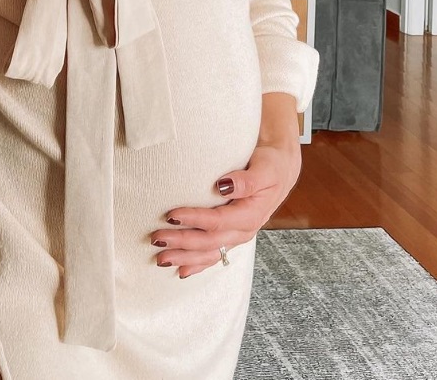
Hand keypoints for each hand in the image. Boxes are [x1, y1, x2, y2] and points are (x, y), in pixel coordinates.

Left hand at [150, 139, 301, 277]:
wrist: (280, 171)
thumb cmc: (271, 166)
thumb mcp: (264, 169)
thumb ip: (246, 180)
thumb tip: (224, 184)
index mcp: (250, 214)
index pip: (218, 221)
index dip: (194, 219)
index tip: (171, 214)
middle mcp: (244, 230)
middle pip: (209, 241)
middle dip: (181, 242)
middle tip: (156, 239)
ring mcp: (237, 236)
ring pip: (209, 253)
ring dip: (184, 257)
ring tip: (160, 259)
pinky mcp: (232, 235)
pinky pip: (214, 255)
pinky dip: (197, 264)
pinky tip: (181, 271)